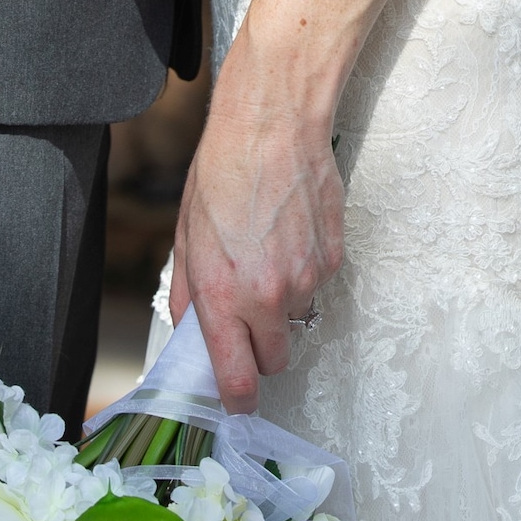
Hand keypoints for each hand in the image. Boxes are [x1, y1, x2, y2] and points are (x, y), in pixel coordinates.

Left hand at [169, 22, 343, 410]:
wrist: (274, 123)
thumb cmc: (223, 170)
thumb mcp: (186, 233)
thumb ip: (189, 292)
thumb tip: (194, 330)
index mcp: (224, 295)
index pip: (238, 380)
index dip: (235, 398)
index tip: (233, 398)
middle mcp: (269, 296)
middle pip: (274, 361)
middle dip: (259, 349)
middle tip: (245, 314)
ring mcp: (307, 278)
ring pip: (298, 321)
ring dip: (282, 307)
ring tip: (267, 257)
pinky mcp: (334, 258)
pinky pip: (318, 286)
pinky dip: (304, 273)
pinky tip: (289, 235)